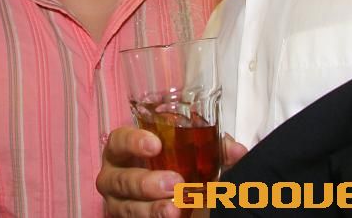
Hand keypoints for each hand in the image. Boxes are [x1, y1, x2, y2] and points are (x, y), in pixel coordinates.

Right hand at [96, 126, 248, 217]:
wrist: (162, 191)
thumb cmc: (170, 164)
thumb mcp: (186, 152)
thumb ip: (211, 148)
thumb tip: (237, 152)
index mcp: (122, 151)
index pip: (119, 141)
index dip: (133, 142)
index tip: (156, 145)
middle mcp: (114, 177)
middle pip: (122, 180)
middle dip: (147, 183)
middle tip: (175, 183)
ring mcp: (118, 203)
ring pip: (128, 208)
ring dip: (152, 209)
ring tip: (175, 210)